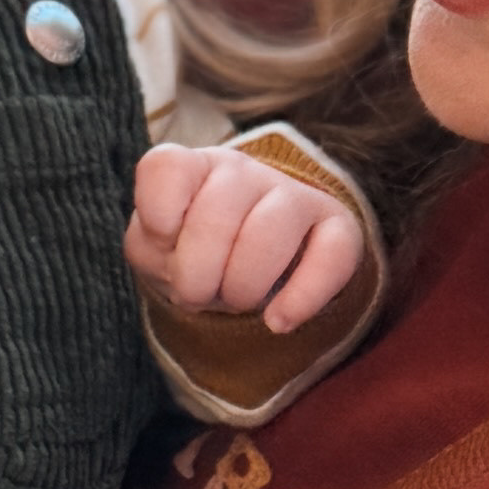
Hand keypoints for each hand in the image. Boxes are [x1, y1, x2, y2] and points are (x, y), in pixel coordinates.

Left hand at [126, 139, 368, 338]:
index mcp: (196, 167)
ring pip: (269, 236)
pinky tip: (277, 320)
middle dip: (196, 276)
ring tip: (235, 299)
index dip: (157, 218)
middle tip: (199, 290)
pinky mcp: (338, 229)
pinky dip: (301, 299)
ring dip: (241, 289)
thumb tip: (182, 249)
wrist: (250, 270)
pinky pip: (333, 257)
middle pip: (215, 217)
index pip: (166, 168)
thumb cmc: (195, 256)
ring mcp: (294, 195)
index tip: (165, 242)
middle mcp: (244, 171)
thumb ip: (150, 243)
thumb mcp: (156, 252)